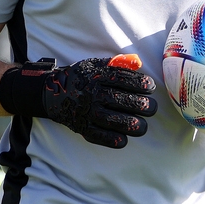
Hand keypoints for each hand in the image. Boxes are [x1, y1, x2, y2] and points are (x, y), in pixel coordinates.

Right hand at [41, 54, 157, 148]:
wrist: (53, 92)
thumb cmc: (82, 77)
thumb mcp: (96, 64)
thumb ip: (117, 63)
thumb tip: (138, 63)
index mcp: (98, 76)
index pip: (124, 79)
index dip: (141, 84)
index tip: (151, 87)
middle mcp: (93, 93)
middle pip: (122, 100)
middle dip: (142, 106)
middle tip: (152, 108)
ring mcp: (86, 111)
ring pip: (113, 120)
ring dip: (132, 125)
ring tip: (143, 127)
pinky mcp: (81, 126)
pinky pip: (98, 135)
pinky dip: (112, 139)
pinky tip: (124, 140)